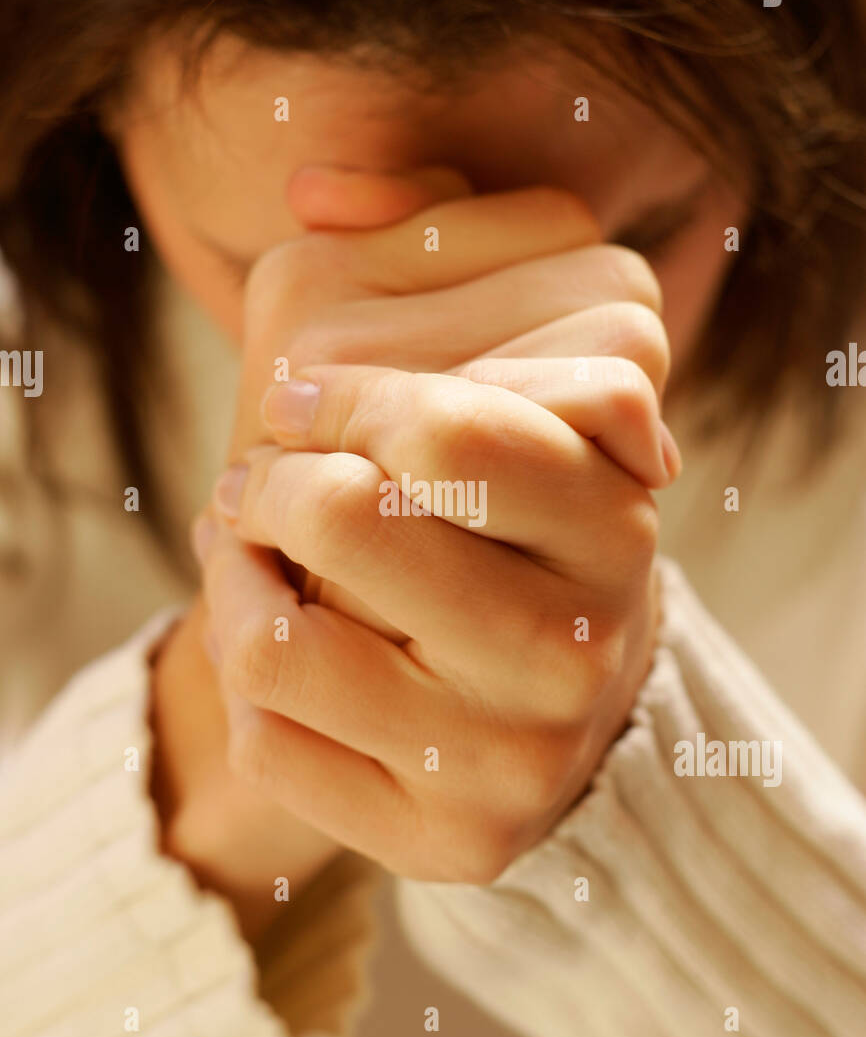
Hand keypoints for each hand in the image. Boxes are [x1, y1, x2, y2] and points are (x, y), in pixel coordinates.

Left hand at [200, 183, 677, 880]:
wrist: (514, 682)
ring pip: (280, 645)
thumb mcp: (491, 347)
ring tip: (255, 547)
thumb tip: (316, 193)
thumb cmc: (486, 500)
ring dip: (235, 572)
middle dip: (273, 475)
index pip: (456, 427)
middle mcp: (591, 638)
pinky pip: (271, 741)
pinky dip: (241, 671)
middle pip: (354, 522)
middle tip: (268, 471)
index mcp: (621, 505)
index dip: (342, 394)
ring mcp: (524, 754)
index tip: (308, 393)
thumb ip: (430, 231)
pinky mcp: (454, 843)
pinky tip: (276, 640)